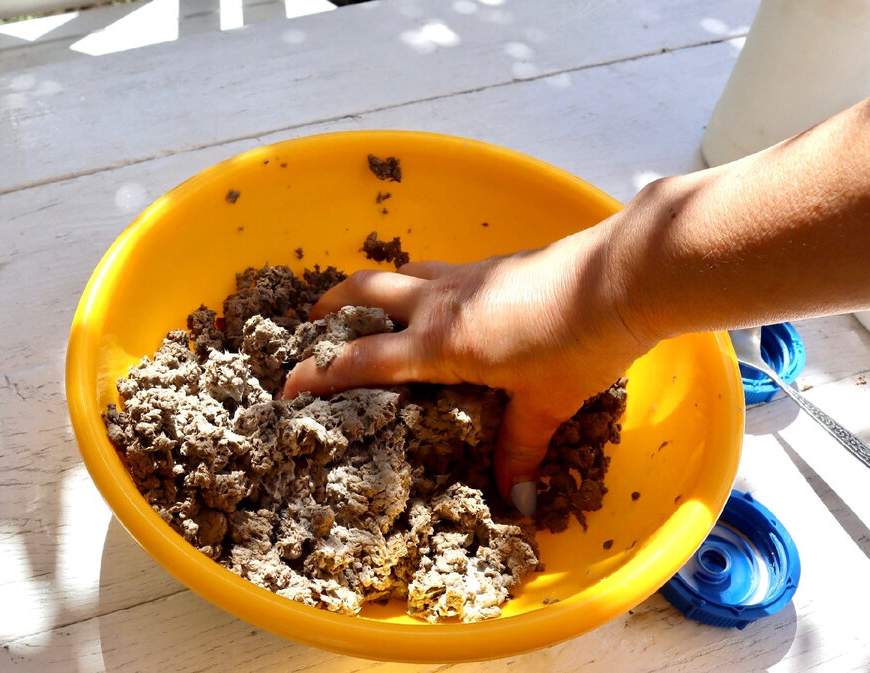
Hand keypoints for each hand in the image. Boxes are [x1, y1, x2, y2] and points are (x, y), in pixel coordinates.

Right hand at [281, 224, 650, 513]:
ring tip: (368, 307)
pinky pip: (435, 270)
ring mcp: (464, 278)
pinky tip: (437, 300)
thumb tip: (518, 502)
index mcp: (439, 344)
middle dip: (330, 307)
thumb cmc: (580, 345)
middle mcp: (439, 305)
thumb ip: (520, 450)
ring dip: (373, 288)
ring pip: (398, 273)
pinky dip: (417, 283)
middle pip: (363, 293)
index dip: (318, 374)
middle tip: (314, 323)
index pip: (360, 360)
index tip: (286, 386)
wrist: (622, 278)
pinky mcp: (490, 264)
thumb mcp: (545, 406)